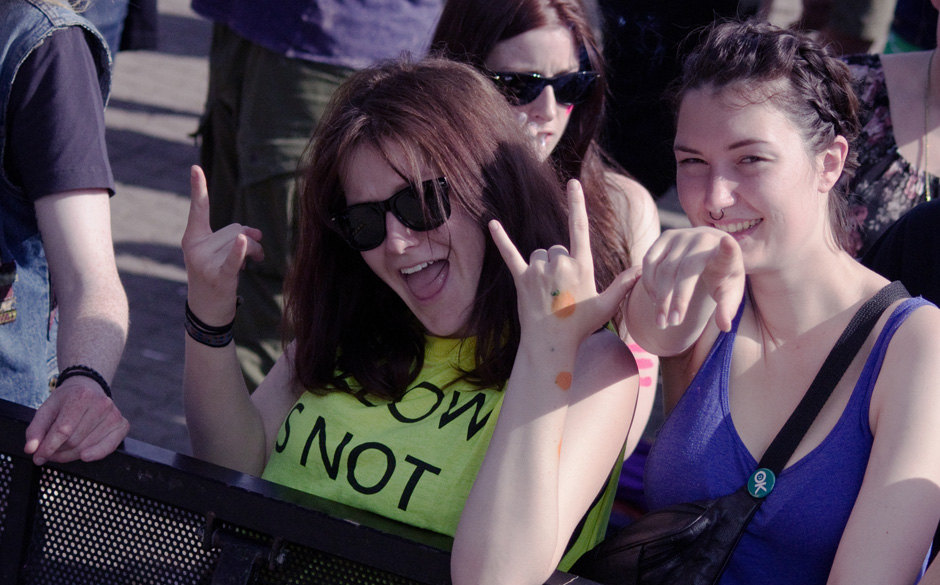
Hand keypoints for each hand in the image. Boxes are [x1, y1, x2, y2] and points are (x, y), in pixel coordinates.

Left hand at [24, 378, 127, 464]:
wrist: (89, 388)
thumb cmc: (66, 401)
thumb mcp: (47, 408)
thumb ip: (35, 429)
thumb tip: (31, 449)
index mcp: (81, 396)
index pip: (63, 430)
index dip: (48, 448)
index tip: (37, 458)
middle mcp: (102, 403)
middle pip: (74, 441)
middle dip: (58, 452)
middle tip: (50, 452)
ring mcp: (114, 414)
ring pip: (88, 447)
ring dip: (71, 455)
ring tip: (63, 450)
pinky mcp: (122, 424)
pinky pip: (109, 447)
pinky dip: (96, 455)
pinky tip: (85, 456)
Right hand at [181, 166, 263, 322]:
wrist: (208, 310)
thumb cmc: (215, 276)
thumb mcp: (220, 253)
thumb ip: (237, 236)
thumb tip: (256, 233)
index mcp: (192, 238)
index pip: (198, 210)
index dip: (198, 188)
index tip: (195, 167)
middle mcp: (196, 248)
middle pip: (235, 228)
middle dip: (248, 239)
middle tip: (248, 256)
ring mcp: (205, 263)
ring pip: (243, 241)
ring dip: (254, 251)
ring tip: (250, 265)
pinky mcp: (218, 277)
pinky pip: (232, 260)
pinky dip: (240, 253)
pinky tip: (243, 243)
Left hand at [489, 179, 639, 341]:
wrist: (551, 343)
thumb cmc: (581, 326)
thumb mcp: (606, 305)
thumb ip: (624, 285)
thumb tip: (642, 269)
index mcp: (581, 265)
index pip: (580, 227)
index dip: (577, 204)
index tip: (573, 183)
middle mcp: (559, 263)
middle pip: (557, 248)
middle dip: (560, 264)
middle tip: (562, 291)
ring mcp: (539, 270)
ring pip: (540, 254)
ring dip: (542, 267)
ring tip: (547, 291)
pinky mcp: (521, 278)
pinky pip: (510, 253)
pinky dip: (501, 238)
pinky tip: (491, 223)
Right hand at [640, 227, 744, 330]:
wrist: (709, 249)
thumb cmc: (721, 275)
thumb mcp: (729, 293)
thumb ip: (727, 309)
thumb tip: (724, 327)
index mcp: (726, 253)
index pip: (728, 250)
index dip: (727, 248)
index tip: (727, 243)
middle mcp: (703, 239)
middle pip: (684, 270)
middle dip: (676, 299)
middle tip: (672, 324)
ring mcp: (682, 236)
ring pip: (663, 269)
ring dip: (660, 296)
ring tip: (661, 320)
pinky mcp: (665, 237)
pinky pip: (650, 261)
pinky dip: (649, 283)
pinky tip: (655, 300)